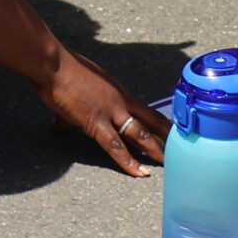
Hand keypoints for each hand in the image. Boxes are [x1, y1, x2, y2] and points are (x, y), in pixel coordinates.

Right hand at [38, 47, 169, 175]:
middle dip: (166, 137)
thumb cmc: (65, 73)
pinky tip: (138, 171)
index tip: (175, 134)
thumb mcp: (81, 89)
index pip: (147, 111)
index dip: (162, 124)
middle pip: (151, 121)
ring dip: (154, 150)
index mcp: (120, 93)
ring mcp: (111, 112)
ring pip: (140, 134)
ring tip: (167, 164)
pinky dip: (128, 160)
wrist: (55, 65)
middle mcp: (121, 101)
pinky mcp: (96, 122)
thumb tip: (62, 126)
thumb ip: (78, 110)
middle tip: (182, 149)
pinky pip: (115, 146)